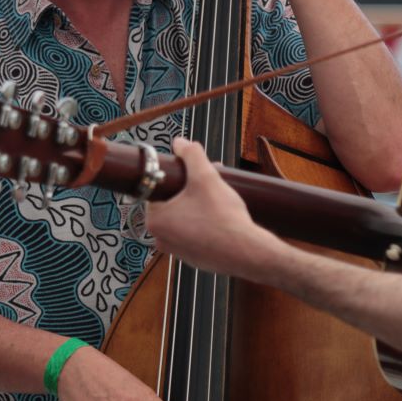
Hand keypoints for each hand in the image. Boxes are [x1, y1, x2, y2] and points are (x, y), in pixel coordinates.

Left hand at [146, 138, 283, 278]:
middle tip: (210, 183)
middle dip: (190, 190)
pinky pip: (195, 234)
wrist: (246, 253)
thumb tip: (180, 142)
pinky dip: (206, 224)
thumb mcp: (206, 177)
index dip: (177, 177)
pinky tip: (222, 218)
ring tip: (220, 198)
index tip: (194, 174)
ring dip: (199, 206)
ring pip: (185, 219)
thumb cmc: (222, 217)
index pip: (159, 190)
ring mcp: (177, 251)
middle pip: (173, 204)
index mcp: (155, 220)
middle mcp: (161, 239)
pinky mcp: (193, 258)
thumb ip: (191, 155)